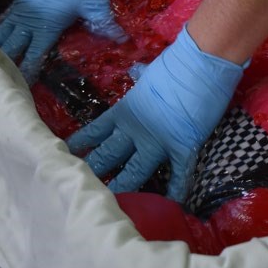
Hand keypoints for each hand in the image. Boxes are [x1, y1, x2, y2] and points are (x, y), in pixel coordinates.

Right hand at [0, 0, 124, 80]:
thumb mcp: (96, 2)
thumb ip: (106, 24)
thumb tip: (123, 41)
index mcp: (45, 25)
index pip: (33, 56)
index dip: (27, 73)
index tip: (21, 89)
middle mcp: (28, 19)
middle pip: (9, 47)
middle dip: (5, 65)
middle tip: (0, 82)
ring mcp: (21, 8)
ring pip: (2, 34)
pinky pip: (6, 21)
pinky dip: (0, 33)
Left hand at [67, 26, 244, 201]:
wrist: (201, 61)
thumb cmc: (176, 63)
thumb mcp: (150, 74)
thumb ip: (142, 80)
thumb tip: (138, 73)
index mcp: (126, 110)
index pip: (95, 131)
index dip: (81, 145)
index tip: (66, 157)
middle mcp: (136, 129)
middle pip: (108, 156)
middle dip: (94, 172)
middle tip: (79, 188)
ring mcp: (159, 140)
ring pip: (135, 171)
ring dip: (123, 187)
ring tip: (110, 205)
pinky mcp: (184, 147)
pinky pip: (179, 174)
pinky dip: (176, 191)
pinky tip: (171, 207)